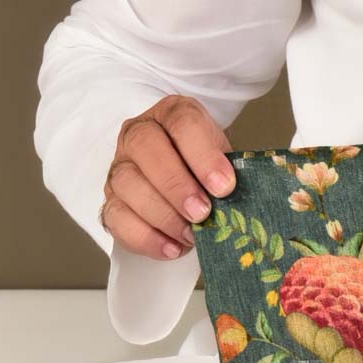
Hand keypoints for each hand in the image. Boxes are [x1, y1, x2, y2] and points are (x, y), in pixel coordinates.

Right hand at [101, 96, 236, 258]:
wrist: (183, 176)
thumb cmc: (205, 168)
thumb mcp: (223, 159)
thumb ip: (231, 171)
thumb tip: (250, 200)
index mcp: (172, 115)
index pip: (183, 123)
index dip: (203, 155)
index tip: (224, 186)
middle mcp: (139, 135)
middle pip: (146, 148)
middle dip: (176, 185)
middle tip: (202, 213)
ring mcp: (120, 166)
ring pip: (127, 184)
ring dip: (162, 214)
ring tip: (191, 235)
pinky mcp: (112, 199)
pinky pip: (116, 217)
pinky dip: (145, 237)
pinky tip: (172, 248)